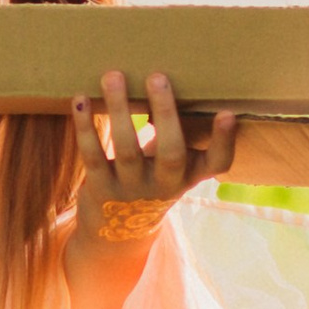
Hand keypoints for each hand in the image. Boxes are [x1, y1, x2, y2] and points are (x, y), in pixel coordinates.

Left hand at [71, 69, 234, 242]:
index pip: (218, 163)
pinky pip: (93, 155)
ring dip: (119, 110)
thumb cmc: (152, 180)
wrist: (118, 232)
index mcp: (189, 175)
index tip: (228, 113)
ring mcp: (133, 189)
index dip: (224, 140)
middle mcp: (165, 184)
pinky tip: (80, 100)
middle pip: (172, 151)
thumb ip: (182, 136)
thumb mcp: (175, 167)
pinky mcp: (101, 189)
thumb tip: (174, 77)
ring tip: (113, 76)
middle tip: (157, 76)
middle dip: (165, 113)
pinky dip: (86, 127)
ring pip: (128, 149)